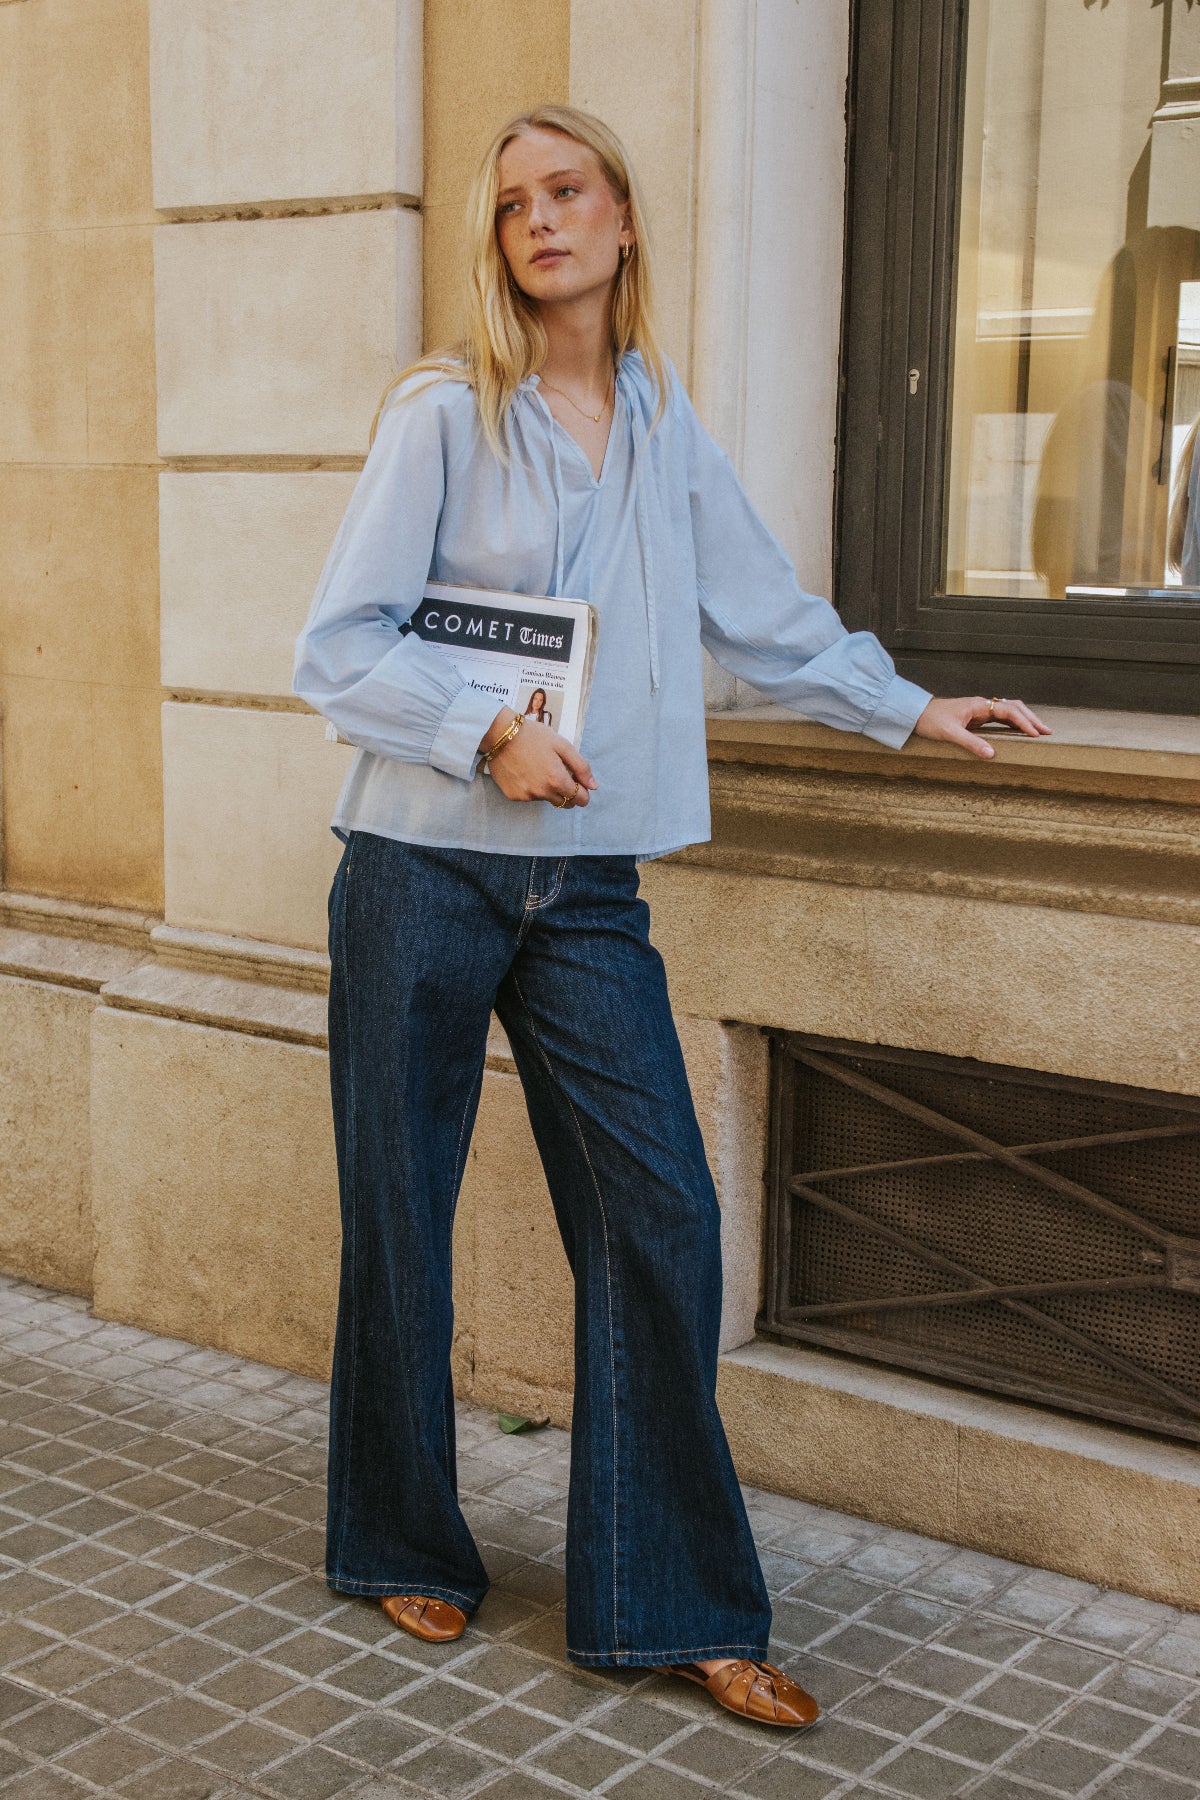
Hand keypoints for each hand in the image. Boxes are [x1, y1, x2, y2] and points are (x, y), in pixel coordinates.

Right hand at [478, 707, 597, 804]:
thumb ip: (581, 767)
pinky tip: (526, 772)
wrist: (500, 735)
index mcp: (557, 780)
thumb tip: (594, 786)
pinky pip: (530, 797)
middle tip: (560, 774)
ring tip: (539, 768)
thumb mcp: (562, 745)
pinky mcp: (513, 796)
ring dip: (548, 789)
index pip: (580, 799)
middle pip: (565, 803)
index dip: (583, 792)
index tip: (579, 783)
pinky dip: (532, 788)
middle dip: (568, 793)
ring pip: (547, 799)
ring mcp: (527, 796)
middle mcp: (542, 792)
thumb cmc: (533, 736)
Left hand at [913, 695, 1051, 760]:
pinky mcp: (976, 716)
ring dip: (1025, 719)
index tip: (1036, 734)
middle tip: (1048, 732)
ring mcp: (980, 709)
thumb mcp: (950, 733)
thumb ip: (971, 743)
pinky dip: (1014, 722)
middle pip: (1014, 707)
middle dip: (1032, 718)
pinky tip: (1020, 731)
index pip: (1009, 711)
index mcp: (979, 705)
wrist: (915, 713)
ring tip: (1039, 731)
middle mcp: (982, 704)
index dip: (1024, 722)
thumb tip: (992, 754)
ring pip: (1009, 710)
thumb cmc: (930, 720)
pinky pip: (1000, 717)